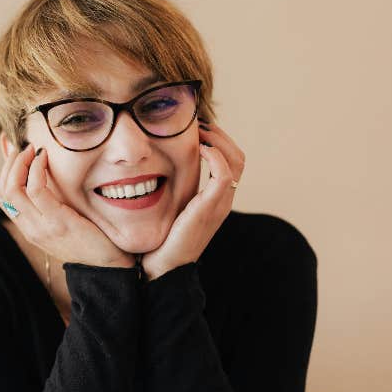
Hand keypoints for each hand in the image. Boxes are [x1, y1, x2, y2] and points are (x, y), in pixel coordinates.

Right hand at [0, 143, 135, 269]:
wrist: (109, 264)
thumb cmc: (92, 238)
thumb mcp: (64, 220)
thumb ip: (52, 203)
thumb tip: (46, 175)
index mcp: (30, 228)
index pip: (3, 197)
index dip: (4, 171)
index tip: (14, 152)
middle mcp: (30, 229)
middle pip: (3, 191)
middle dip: (9, 163)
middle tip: (23, 147)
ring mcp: (41, 227)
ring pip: (13, 189)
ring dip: (20, 162)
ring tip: (32, 149)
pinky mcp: (57, 222)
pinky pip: (36, 190)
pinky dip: (36, 168)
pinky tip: (44, 158)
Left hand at [140, 121, 245, 280]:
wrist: (161, 268)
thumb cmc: (160, 240)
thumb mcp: (168, 208)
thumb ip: (171, 189)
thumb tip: (152, 166)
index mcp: (215, 199)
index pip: (231, 160)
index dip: (217, 139)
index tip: (195, 126)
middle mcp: (223, 200)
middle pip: (238, 156)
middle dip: (220, 134)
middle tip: (197, 122)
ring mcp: (219, 205)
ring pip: (236, 160)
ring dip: (218, 139)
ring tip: (198, 129)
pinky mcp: (211, 209)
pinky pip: (224, 174)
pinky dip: (215, 155)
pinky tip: (198, 147)